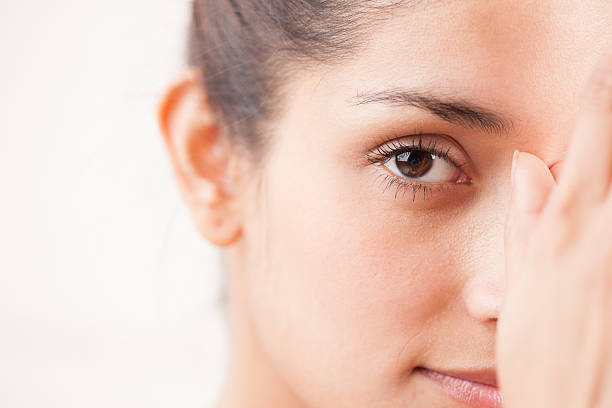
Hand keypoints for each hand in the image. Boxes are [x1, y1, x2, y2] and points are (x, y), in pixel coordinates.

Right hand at [497, 48, 611, 407]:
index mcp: (566, 230)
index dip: (600, 95)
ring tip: (602, 140)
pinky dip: (609, 190)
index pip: (591, 140)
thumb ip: (529, 226)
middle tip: (607, 76)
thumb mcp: (520, 294)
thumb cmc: (543, 364)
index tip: (604, 62)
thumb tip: (531, 168)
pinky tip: (598, 194)